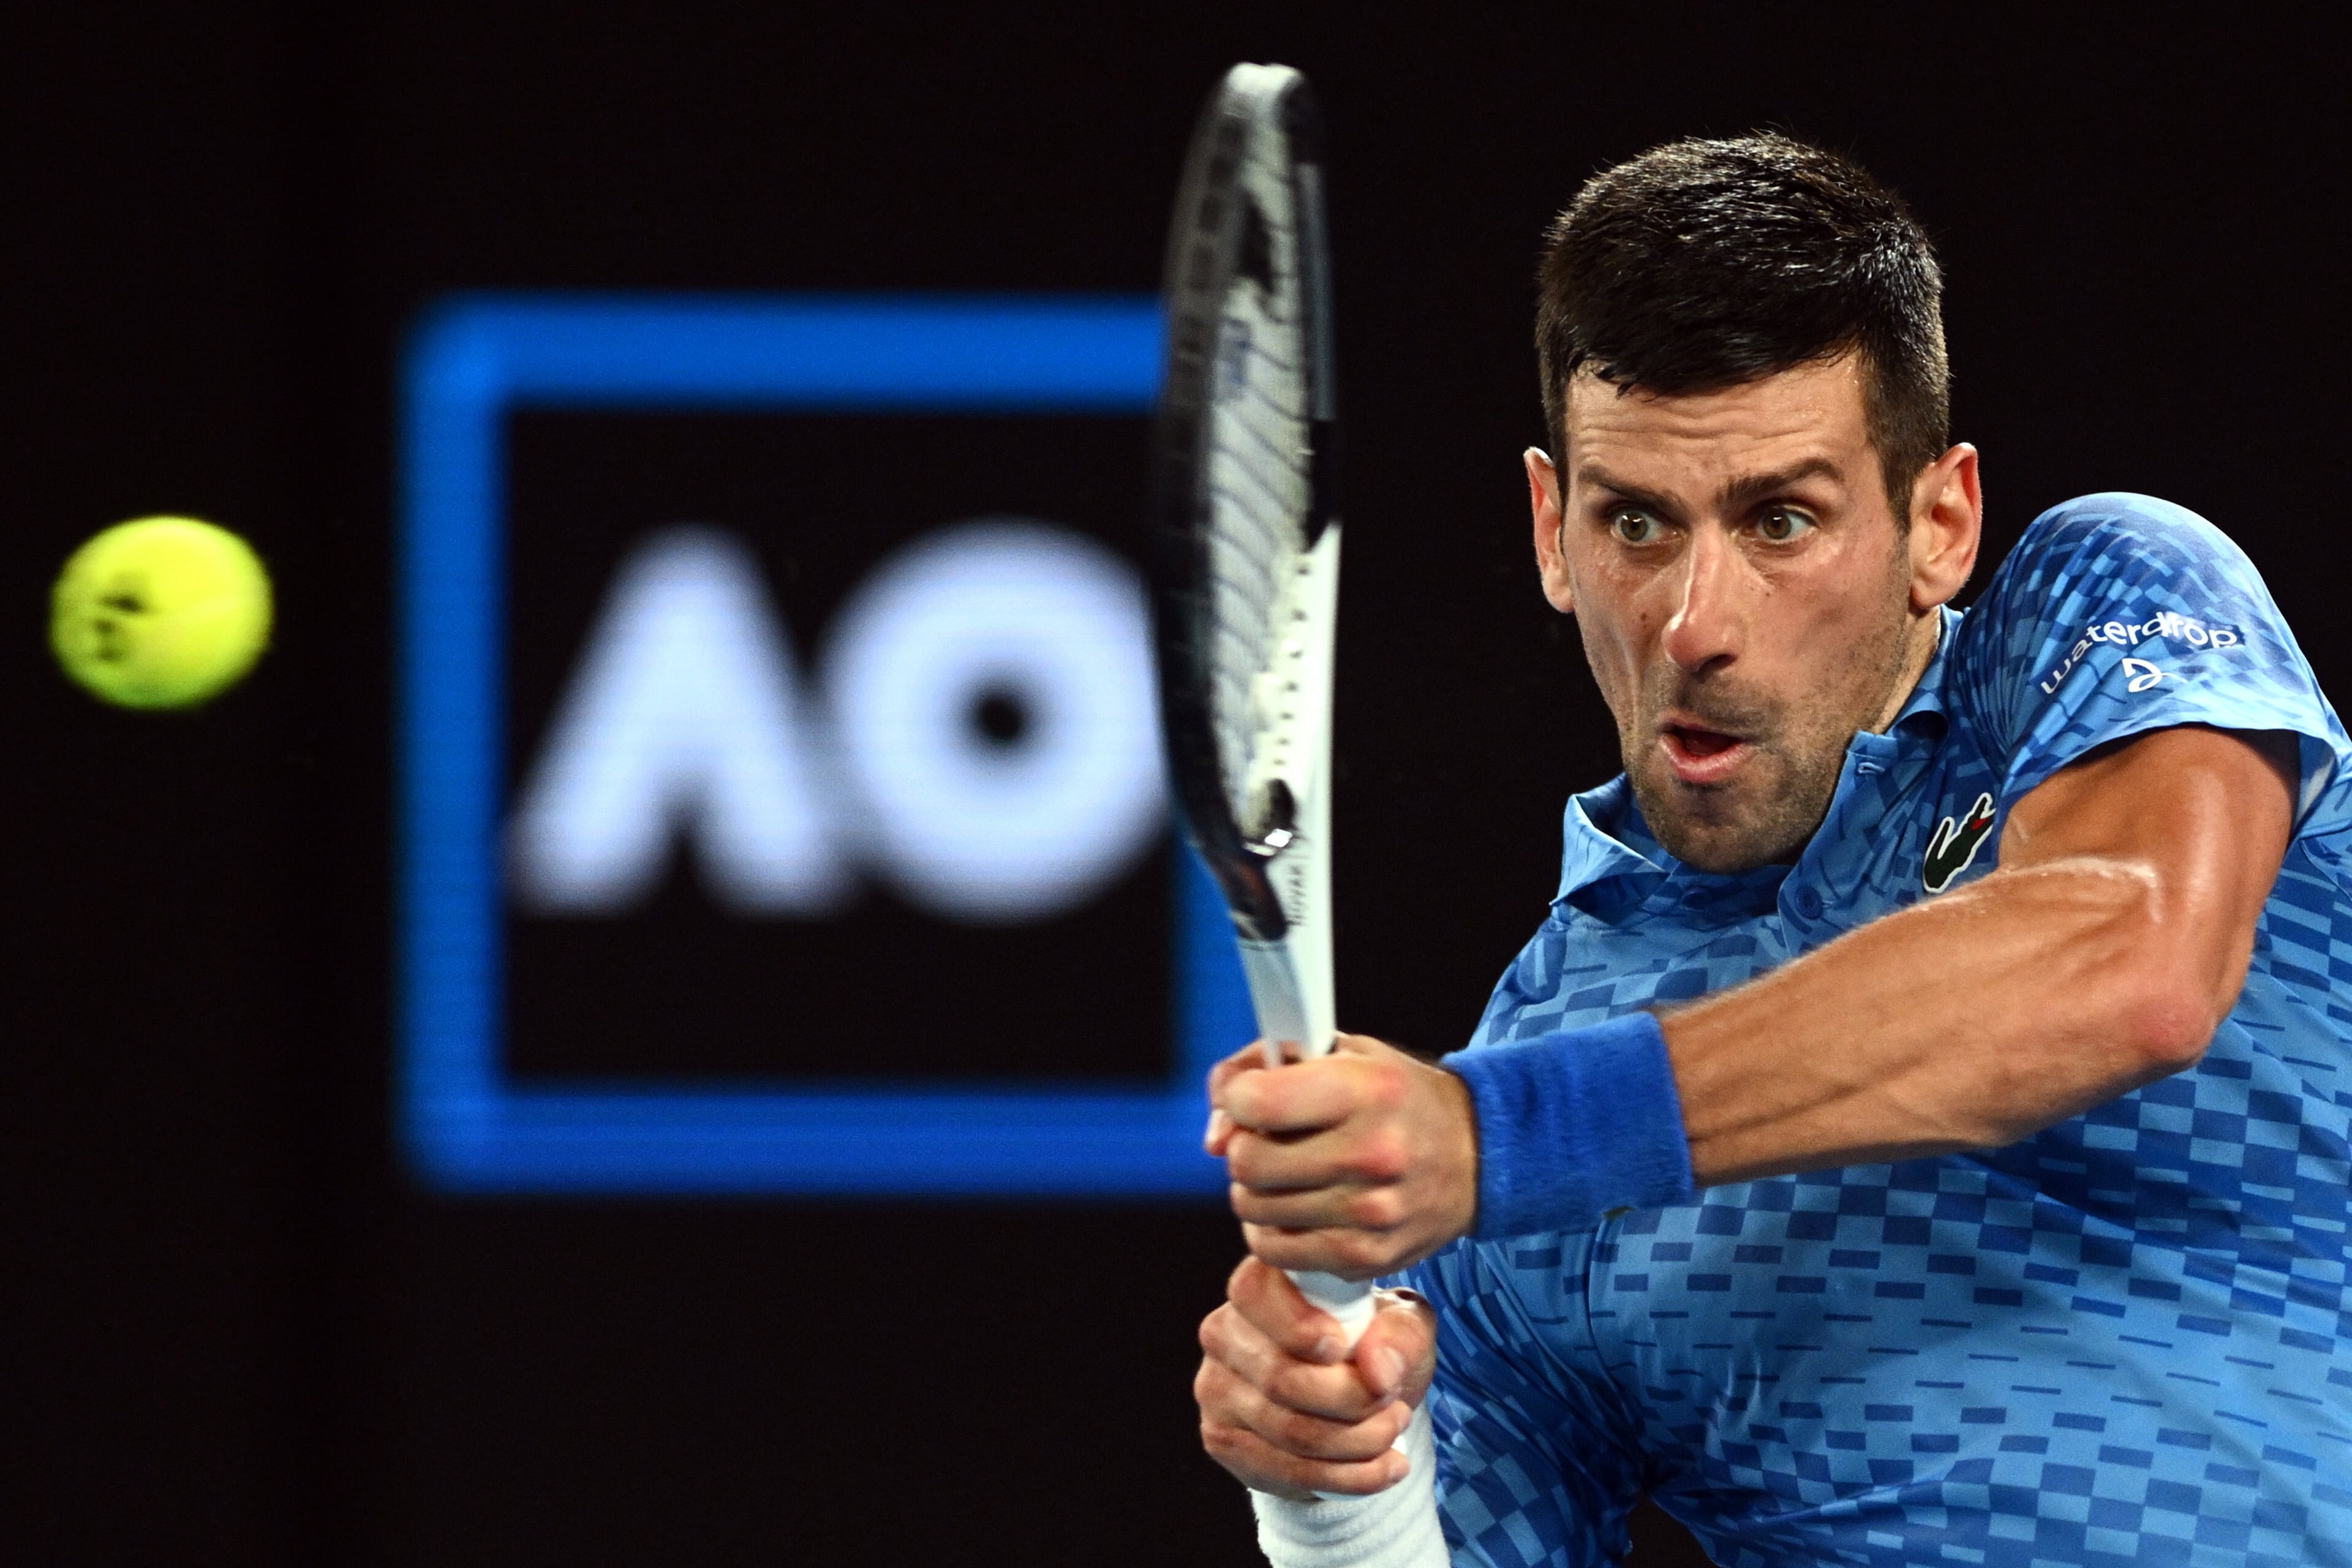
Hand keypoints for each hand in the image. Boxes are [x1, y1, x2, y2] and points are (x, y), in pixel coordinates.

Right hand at [1196, 1256, 1437, 1498]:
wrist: (1351, 1399)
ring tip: (1396, 1432)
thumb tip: (1378, 1370)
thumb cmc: (1372, 1346)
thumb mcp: (1403, 1327)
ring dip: (1359, 1442)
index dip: (1299, 1326)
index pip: (1255, 1294)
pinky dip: (1348, 1477)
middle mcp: (1224, 1331)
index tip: (1343, 1347)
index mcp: (1259, 1284)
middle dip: (1355, 1401)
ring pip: (1289, 1431)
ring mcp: (1215, 1387)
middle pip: (1282, 1379)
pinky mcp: (1221, 1439)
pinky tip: (1385, 1468)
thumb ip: (1398, 1336)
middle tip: (1397, 1406)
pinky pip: (1287, 1470)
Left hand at [1206, 1033, 1478, 1277]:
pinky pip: (1276, 1251)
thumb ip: (1261, 1064)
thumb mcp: (1341, 1052)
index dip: (1239, 1098)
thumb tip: (1213, 1133)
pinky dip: (1273, 1231)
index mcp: (1365, 1090)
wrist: (1478, 1155)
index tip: (1254, 1098)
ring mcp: (1370, 1213)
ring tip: (1288, 1174)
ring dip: (1257, 1191)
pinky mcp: (1367, 1257)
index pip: (1256, 1102)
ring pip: (1254, 1210)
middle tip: (1269, 1142)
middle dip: (1244, 1149)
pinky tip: (1298, 1209)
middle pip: (1247, 1163)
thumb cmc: (1396, 1096)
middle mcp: (1371, 1153)